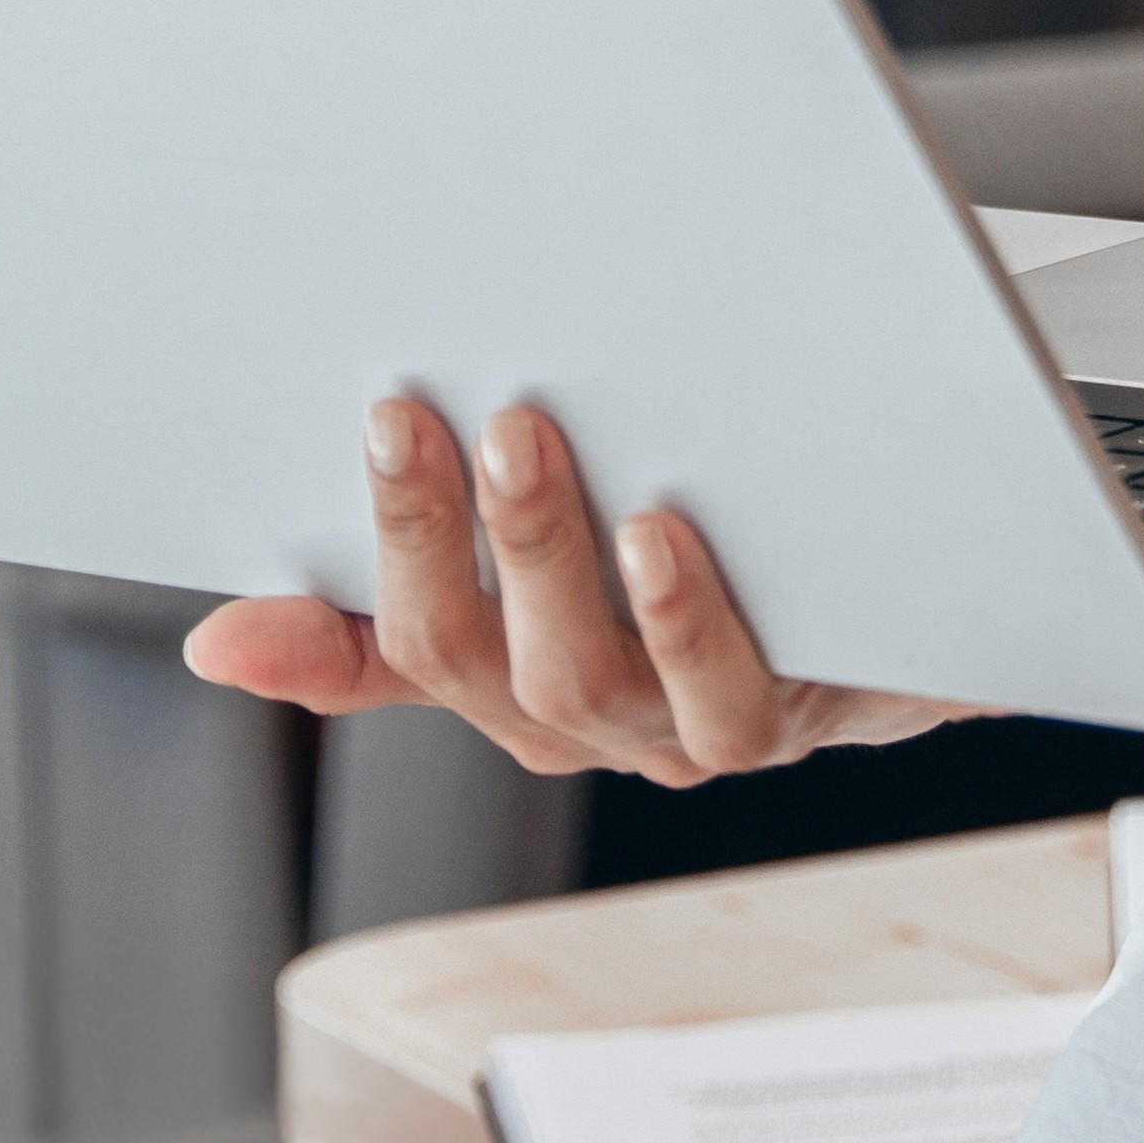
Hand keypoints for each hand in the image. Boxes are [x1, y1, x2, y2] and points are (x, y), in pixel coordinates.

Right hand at [177, 396, 963, 782]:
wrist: (928, 608)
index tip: (317, 455)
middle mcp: (583, 721)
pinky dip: (686, 619)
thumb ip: (390, 610)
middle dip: (432, 533)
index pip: (386, 647)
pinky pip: (725, 695)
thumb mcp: (537, 582)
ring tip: (524, 438)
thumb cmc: (712, 567)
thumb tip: (214, 646)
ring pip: (587, 678)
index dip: (320, 595)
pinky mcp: (790, 719)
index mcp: (506, 679)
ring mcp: (683, 731)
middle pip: (475, 656)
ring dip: (544, 556)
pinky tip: (663, 534)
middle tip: (412, 411)